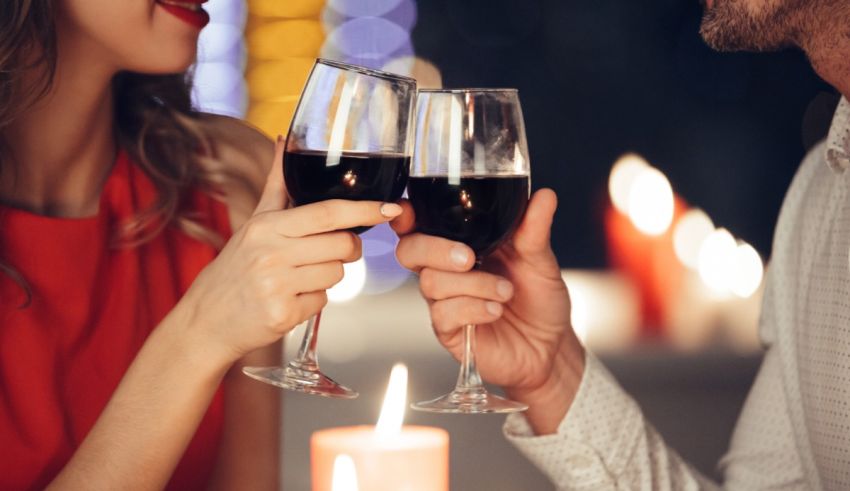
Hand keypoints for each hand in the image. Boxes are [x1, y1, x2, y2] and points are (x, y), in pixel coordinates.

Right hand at [180, 137, 401, 364]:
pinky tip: (291, 297)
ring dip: (327, 275)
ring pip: (337, 274)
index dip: (364, 209)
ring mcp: (277, 285)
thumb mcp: (254, 223)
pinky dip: (314, 300)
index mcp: (267, 227)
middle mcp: (271, 253)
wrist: (207, 320)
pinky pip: (324, 301)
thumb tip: (285, 141)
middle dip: (346, 249)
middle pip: (342, 245)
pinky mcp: (283, 314)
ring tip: (299, 276)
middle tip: (327, 252)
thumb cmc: (234, 270)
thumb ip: (278, 185)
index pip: (328, 213)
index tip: (389, 208)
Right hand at [393, 189, 583, 432]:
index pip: (418, 225)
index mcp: (460, 243)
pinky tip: (495, 310)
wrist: (550, 345)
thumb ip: (535, 228)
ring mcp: (444, 300)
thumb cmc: (538, 298)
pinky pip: (443, 314)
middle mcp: (445, 270)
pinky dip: (472, 308)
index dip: (405, 216)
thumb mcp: (540, 259)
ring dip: (473, 284)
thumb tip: (545, 196)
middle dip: (435, 249)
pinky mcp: (449, 330)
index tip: (408, 210)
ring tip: (505, 291)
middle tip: (469, 258)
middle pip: (410, 250)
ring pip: (431, 282)